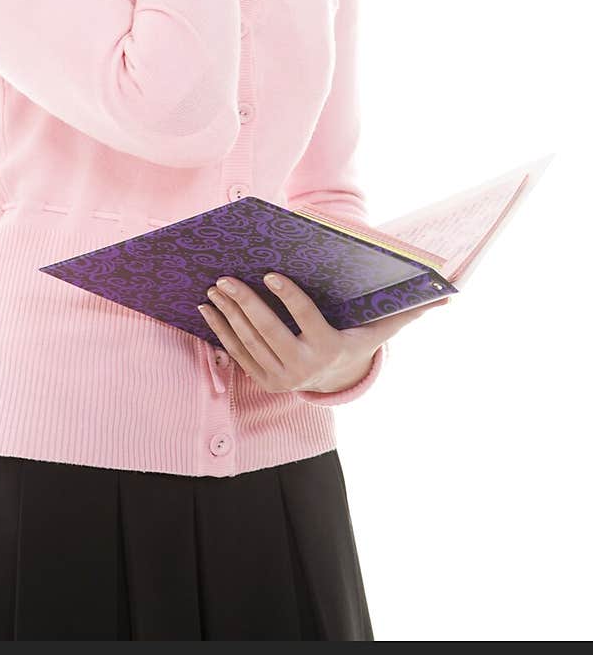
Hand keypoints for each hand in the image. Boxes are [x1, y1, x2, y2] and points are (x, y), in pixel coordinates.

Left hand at [199, 273, 450, 393]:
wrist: (336, 380)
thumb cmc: (356, 342)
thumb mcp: (380, 331)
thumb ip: (405, 312)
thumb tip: (444, 296)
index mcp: (329, 348)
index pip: (305, 320)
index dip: (288, 297)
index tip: (270, 274)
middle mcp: (303, 367)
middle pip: (268, 331)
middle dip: (244, 304)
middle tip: (225, 278)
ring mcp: (280, 377)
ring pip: (248, 341)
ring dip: (227, 314)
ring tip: (214, 288)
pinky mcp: (263, 381)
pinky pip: (237, 354)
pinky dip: (220, 332)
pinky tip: (209, 310)